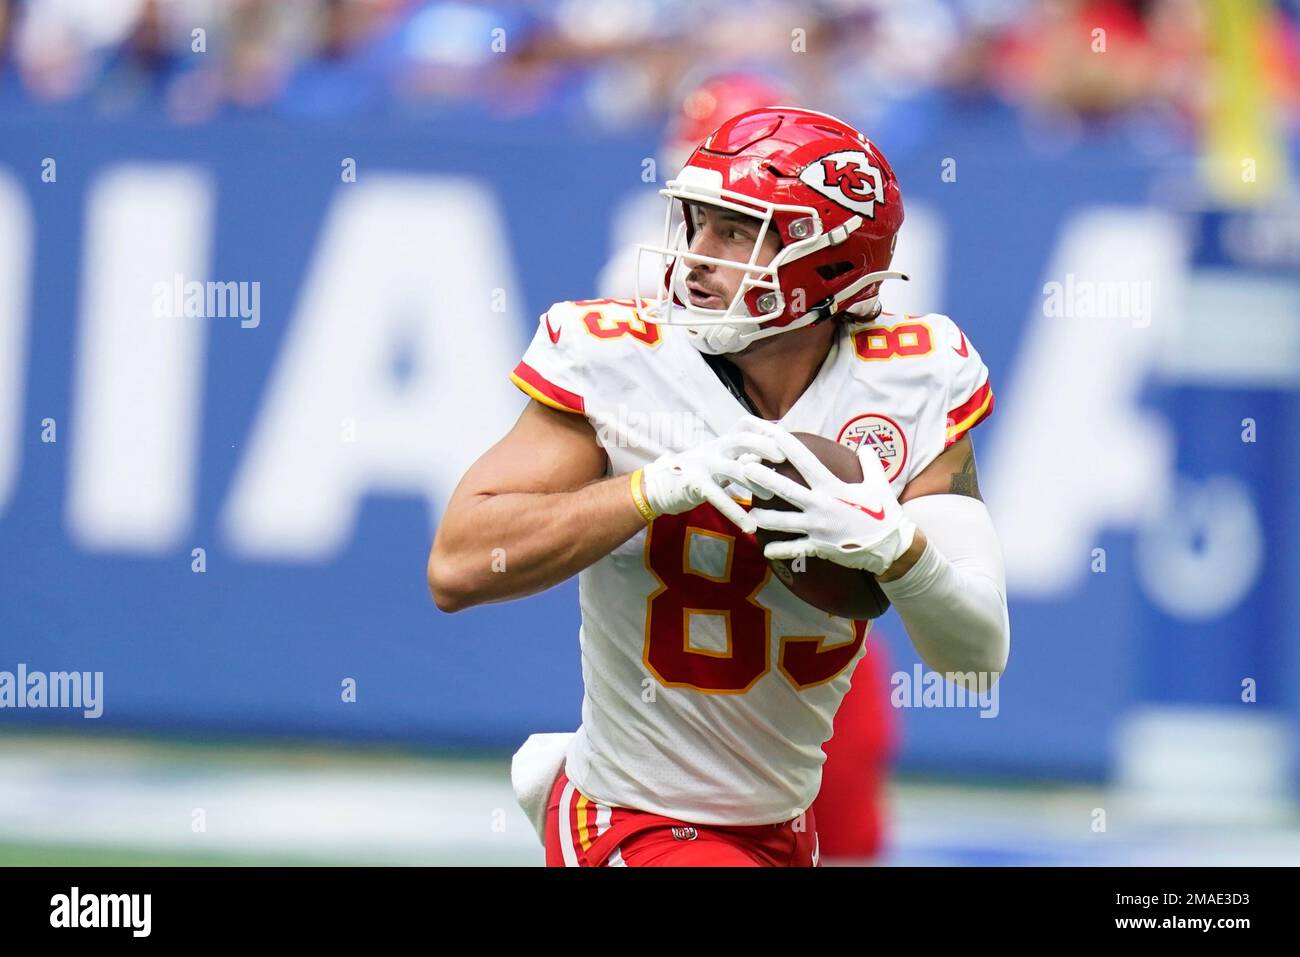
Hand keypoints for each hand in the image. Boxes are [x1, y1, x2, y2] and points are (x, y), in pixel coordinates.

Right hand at [640, 417, 787, 532]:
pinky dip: (736, 513)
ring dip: (755, 483)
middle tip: (783, 459)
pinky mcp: (695, 484)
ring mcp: (703, 465)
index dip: (765, 428)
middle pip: (742, 439)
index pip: (745, 425)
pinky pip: (719, 498)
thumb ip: (740, 460)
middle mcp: (713, 449)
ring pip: (734, 469)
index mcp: (721, 442)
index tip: (786, 438)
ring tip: (770, 498)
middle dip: (764, 446)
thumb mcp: (718, 463)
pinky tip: (750, 527)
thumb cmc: (695, 476)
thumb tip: (770, 459)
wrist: (657, 486)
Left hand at [739, 421, 915, 574]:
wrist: (892, 548)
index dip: (788, 447)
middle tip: (744, 468)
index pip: (807, 462)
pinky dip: (780, 549)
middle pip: (786, 490)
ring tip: (749, 512)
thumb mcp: (880, 484)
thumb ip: (870, 463)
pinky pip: (795, 549)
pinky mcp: (819, 547)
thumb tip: (864, 446)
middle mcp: (822, 506)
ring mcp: (818, 528)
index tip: (772, 435)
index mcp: (834, 487)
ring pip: (783, 522)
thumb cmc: (885, 514)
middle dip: (764, 478)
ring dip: (764, 517)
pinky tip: (766, 550)